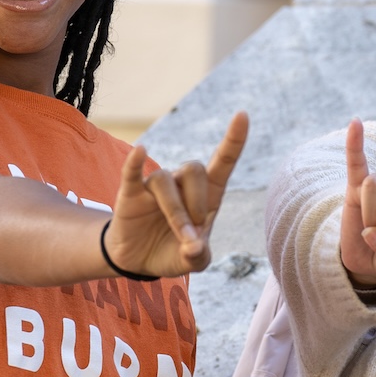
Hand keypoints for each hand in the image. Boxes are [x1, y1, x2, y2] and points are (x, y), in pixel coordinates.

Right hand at [104, 112, 249, 278]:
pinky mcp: (131, 192)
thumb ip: (198, 257)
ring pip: (164, 180)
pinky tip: (140, 151)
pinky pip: (131, 172)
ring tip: (180, 235)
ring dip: (175, 210)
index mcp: (207, 195)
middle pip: (193, 169)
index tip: (243, 115)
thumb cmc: (174, 252)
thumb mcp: (193, 262)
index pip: (222, 161)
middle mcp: (182, 184)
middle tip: (195, 232)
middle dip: (196, 202)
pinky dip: (135, 161)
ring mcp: (155, 186)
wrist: (140, 260)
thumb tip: (193, 248)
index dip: (234, 140)